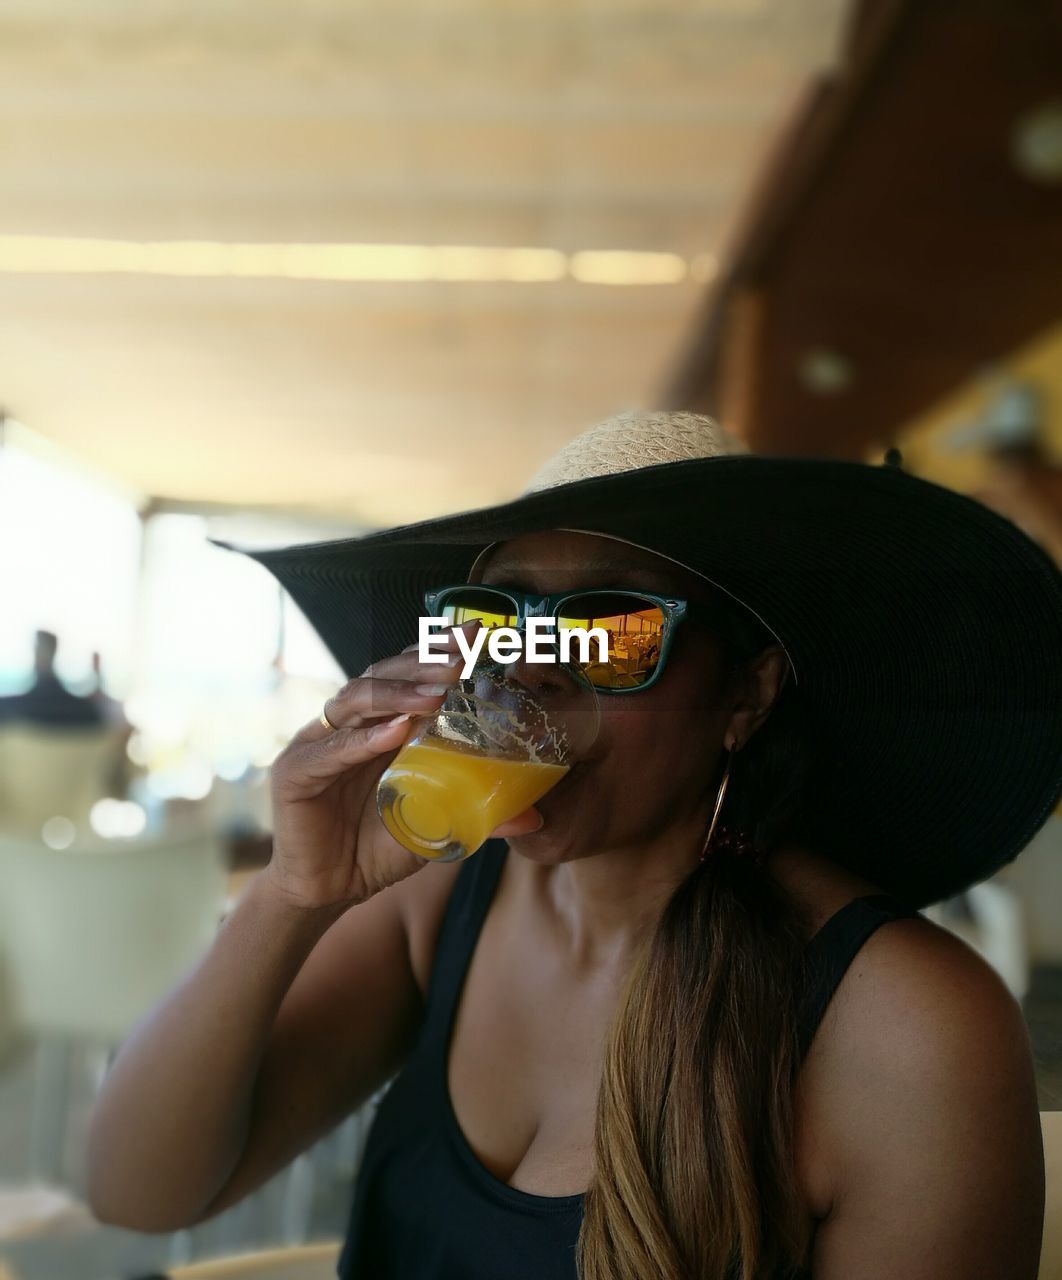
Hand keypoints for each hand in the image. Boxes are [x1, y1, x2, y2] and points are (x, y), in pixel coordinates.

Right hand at [265, 622, 479, 909]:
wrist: (331, 891)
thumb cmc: (380, 848)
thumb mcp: (437, 826)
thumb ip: (479, 815)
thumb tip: (534, 819)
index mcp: (380, 723)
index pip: (409, 674)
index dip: (439, 652)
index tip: (477, 636)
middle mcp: (348, 724)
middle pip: (383, 675)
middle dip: (424, 664)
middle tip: (462, 659)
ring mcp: (318, 743)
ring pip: (356, 700)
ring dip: (398, 694)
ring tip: (437, 696)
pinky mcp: (295, 773)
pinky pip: (331, 751)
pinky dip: (363, 740)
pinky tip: (395, 732)